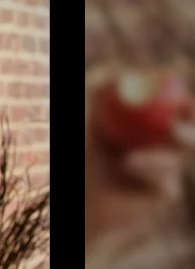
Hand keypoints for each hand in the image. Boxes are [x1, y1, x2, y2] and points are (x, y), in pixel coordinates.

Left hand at [85, 96, 194, 245]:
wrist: (84, 194)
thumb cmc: (88, 156)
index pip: (182, 117)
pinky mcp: (167, 193)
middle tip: (172, 128)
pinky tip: (127, 172)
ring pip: (174, 161)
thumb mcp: (95, 125)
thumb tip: (117, 75)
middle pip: (192, 139)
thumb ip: (103, 99)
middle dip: (188, 133)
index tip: (183, 101)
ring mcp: (171, 173)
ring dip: (153, 160)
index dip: (189, 107)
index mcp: (159, 132)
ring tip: (126, 162)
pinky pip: (165, 181)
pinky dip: (145, 174)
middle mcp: (170, 152)